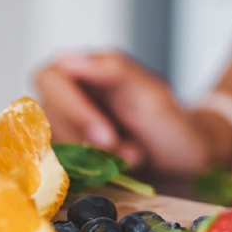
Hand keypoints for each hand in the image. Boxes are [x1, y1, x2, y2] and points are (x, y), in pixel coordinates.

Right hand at [33, 49, 231, 176]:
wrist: (185, 162)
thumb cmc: (170, 121)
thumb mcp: (150, 91)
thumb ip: (111, 68)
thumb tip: (63, 57)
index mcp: (83, 71)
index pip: (50, 79)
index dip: (71, 108)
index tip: (105, 134)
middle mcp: (66, 99)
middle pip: (46, 116)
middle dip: (87, 140)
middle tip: (130, 153)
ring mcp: (64, 130)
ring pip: (52, 146)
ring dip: (93, 160)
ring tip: (134, 158)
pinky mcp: (68, 160)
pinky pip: (61, 168)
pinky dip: (91, 174)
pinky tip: (120, 170)